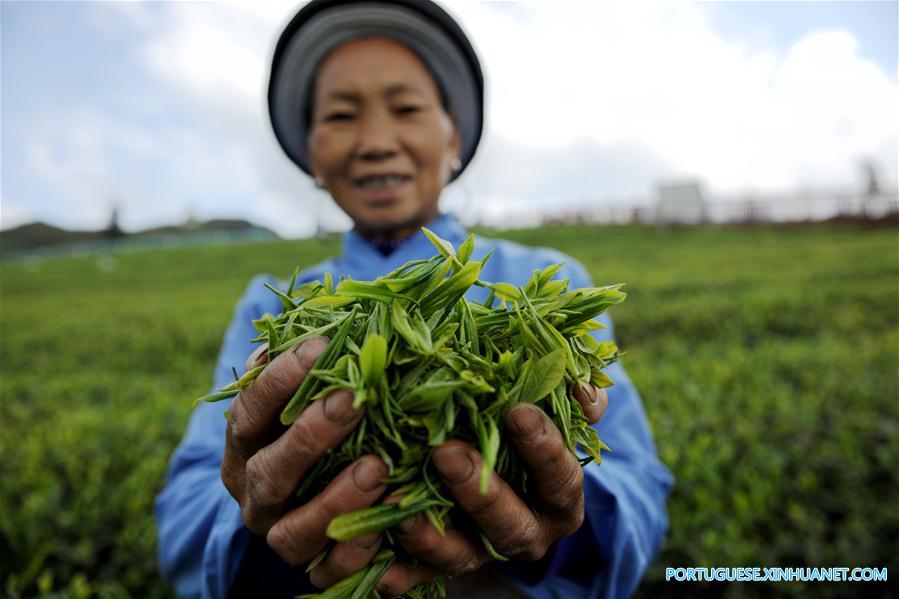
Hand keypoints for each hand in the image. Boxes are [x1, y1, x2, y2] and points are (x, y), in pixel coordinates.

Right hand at [220, 338, 389, 588]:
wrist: (318, 492)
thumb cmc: (322, 417)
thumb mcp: (312, 386)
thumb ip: (313, 356)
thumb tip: (335, 313)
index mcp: (246, 443)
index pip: (249, 411)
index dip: (280, 381)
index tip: (321, 348)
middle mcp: (254, 492)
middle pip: (268, 471)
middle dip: (309, 436)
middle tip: (352, 402)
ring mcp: (281, 533)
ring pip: (293, 531)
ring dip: (335, 498)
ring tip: (378, 467)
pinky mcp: (314, 568)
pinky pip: (329, 573)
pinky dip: (357, 552)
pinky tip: (389, 521)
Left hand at [376, 384, 608, 593]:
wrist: (503, 466)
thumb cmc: (530, 426)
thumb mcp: (557, 408)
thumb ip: (577, 398)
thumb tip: (581, 387)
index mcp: (560, 498)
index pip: (560, 477)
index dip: (543, 448)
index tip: (518, 411)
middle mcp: (527, 531)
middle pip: (511, 524)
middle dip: (480, 492)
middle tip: (446, 452)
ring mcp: (484, 550)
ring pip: (463, 556)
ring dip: (432, 537)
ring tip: (401, 511)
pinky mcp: (443, 562)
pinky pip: (422, 574)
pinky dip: (401, 571)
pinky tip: (380, 567)